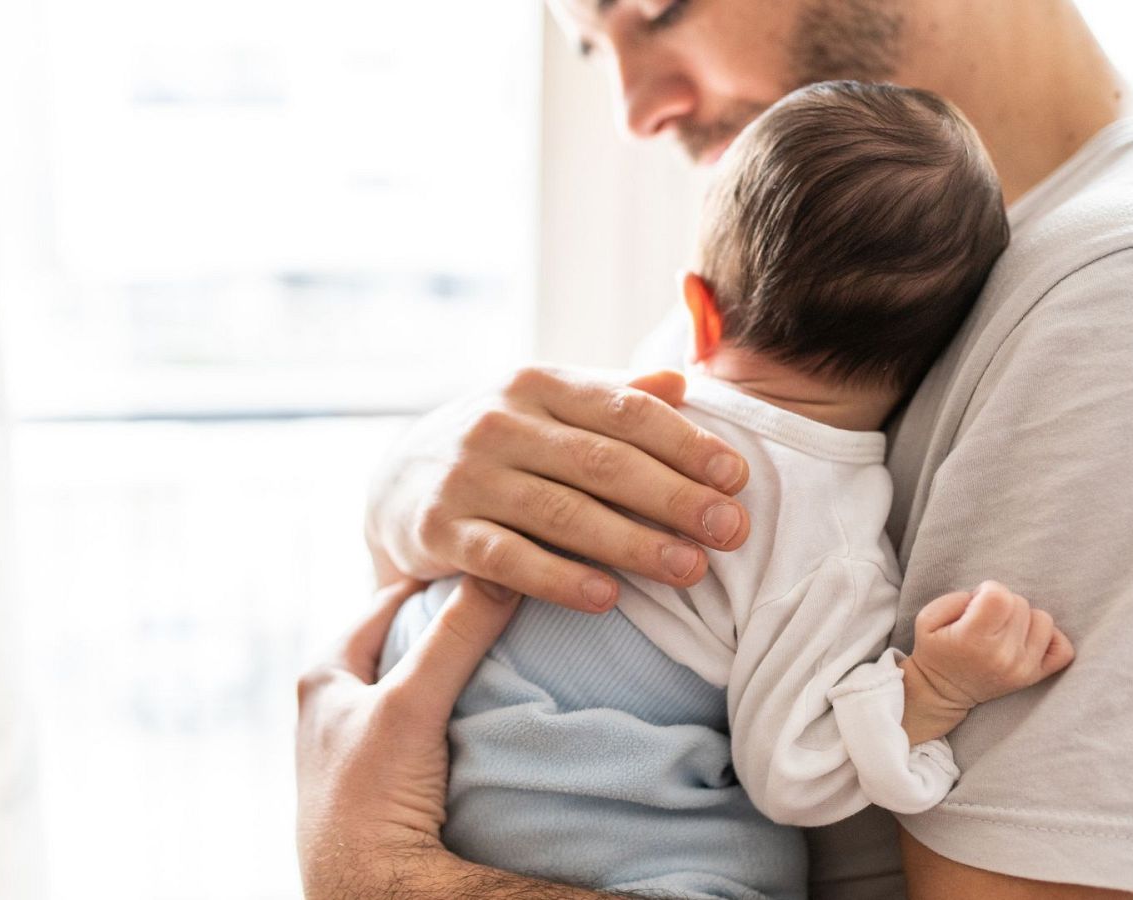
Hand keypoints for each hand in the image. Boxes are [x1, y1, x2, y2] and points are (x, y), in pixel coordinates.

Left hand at [295, 576, 521, 896]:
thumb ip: (454, 638)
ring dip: (456, 669)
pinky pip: (430, 723)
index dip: (435, 579)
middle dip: (449, 623)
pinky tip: (489, 708)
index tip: (487, 562)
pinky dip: (457, 709)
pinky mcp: (387, 776)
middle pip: (404, 640)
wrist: (369, 887)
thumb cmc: (370, 794)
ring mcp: (362, 741)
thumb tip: (502, 573)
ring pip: (418, 683)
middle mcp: (335, 702)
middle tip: (505, 603)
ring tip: (506, 649)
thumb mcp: (410, 703)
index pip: (388, 600)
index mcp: (324, 673)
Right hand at [365, 367, 751, 612]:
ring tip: (690, 570)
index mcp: (538, 384)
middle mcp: (499, 422)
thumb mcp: (548, 409)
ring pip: (561, 513)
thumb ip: (613, 397)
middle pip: (602, 462)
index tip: (737, 477)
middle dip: (674, 497)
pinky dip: (558, 579)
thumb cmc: (501, 448)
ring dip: (632, 543)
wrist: (396, 484)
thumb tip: (683, 380)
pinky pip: (507, 558)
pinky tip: (606, 598)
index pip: (625, 410)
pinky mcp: (438, 530)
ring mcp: (466, 476)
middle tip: (732, 530)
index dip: (686, 444)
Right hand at [900, 581, 1075, 742]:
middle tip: (986, 618)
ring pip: (1043, 619)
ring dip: (1024, 618)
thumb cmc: (934, 651)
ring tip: (1004, 628)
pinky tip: (1027, 638)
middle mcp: (1002, 655)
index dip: (987, 590)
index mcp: (972, 639)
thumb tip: (986, 597)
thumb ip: (955, 599)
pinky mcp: (1034, 676)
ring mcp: (1022, 668)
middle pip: (1020, 604)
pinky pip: (1063, 649)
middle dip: (1002, 603)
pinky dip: (1050, 638)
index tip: (976, 602)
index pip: (999, 596)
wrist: (942, 692)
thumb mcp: (926, 619)